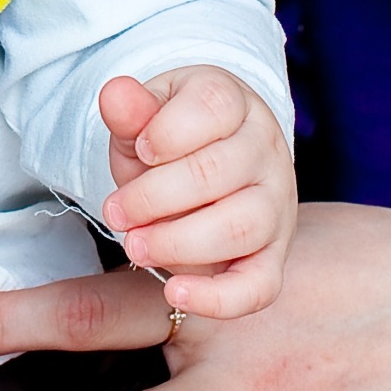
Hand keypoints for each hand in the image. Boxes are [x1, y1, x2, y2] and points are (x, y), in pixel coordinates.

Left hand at [99, 67, 295, 317]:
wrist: (208, 174)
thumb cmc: (172, 143)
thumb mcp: (148, 119)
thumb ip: (132, 112)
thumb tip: (114, 92)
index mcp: (236, 103)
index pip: (213, 106)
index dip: (166, 132)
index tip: (139, 149)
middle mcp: (266, 150)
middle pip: (219, 171)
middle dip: (154, 196)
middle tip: (115, 211)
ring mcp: (277, 205)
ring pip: (241, 226)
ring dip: (178, 241)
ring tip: (136, 246)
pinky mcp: (273, 256)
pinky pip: (259, 285)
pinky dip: (217, 297)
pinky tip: (175, 292)